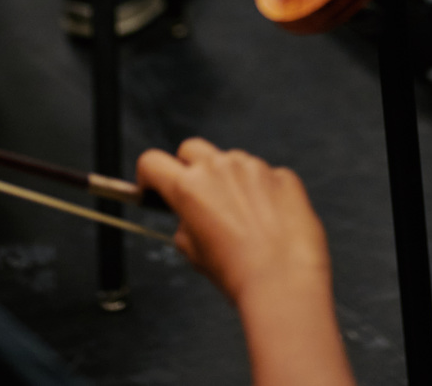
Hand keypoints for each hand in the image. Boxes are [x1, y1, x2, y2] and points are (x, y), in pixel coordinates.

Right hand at [137, 138, 329, 305]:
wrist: (283, 280)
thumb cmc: (237, 273)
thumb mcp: (193, 252)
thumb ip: (185, 222)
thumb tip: (190, 214)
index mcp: (188, 187)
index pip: (152, 162)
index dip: (148, 175)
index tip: (154, 185)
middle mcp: (219, 168)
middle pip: (191, 150)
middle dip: (189, 168)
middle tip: (199, 196)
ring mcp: (253, 167)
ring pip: (231, 160)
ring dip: (229, 178)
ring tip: (242, 215)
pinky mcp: (282, 175)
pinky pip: (265, 175)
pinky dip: (263, 190)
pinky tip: (269, 218)